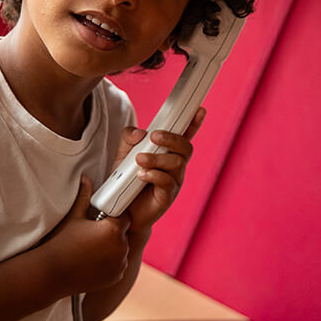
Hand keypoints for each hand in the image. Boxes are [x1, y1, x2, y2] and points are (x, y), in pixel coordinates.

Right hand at [39, 176, 131, 292]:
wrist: (50, 273)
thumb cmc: (60, 243)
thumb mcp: (74, 217)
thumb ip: (84, 197)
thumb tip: (86, 179)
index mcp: (113, 230)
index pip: (123, 217)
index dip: (112, 217)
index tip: (100, 220)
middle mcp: (121, 247)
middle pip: (123, 234)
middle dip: (112, 233)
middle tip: (93, 236)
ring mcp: (120, 264)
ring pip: (122, 250)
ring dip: (113, 249)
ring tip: (91, 249)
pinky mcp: (116, 277)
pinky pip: (119, 265)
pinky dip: (111, 263)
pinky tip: (93, 261)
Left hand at [121, 107, 205, 230]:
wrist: (120, 211)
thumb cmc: (126, 180)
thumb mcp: (123, 154)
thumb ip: (129, 138)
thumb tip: (141, 133)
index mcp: (168, 153)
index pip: (184, 135)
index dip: (193, 123)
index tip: (199, 110)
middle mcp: (175, 166)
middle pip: (185, 147)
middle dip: (171, 138)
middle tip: (153, 136)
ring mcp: (174, 181)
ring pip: (177, 163)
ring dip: (157, 158)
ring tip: (139, 160)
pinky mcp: (167, 196)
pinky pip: (168, 182)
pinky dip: (154, 175)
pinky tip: (141, 175)